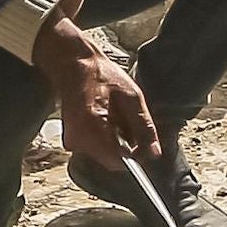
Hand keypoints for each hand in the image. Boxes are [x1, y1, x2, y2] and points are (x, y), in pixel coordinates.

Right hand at [34, 18, 159, 168]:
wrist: (73, 65)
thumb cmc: (100, 74)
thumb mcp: (132, 96)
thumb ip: (144, 126)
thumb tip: (154, 152)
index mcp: (92, 127)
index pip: (118, 161)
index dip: (135, 156)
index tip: (143, 142)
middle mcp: (78, 139)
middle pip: (112, 160)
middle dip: (126, 147)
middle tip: (128, 121)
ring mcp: (73, 142)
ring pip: (104, 156)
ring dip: (116, 143)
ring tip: (115, 116)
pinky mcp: (71, 141)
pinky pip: (95, 149)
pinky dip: (105, 139)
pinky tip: (105, 119)